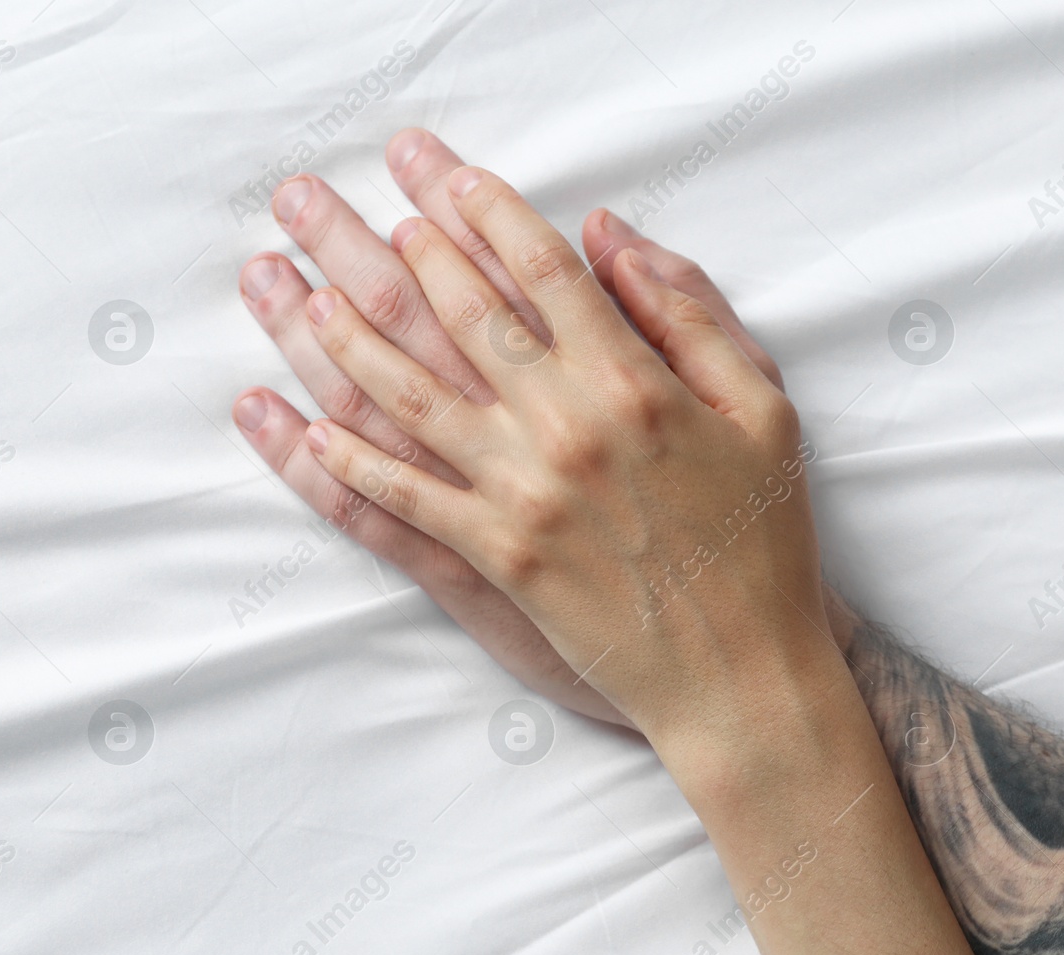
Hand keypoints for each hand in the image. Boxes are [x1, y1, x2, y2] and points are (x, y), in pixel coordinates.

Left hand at [232, 130, 782, 729]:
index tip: (442, 172)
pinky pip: (402, 502)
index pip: (540, 269)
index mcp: (633, 380)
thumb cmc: (764, 539)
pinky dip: (348, 463)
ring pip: (408, 397)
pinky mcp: (495, 559)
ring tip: (300, 291)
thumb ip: (690, 314)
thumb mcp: (764, 409)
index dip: (483, 210)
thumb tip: (610, 236)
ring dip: (343, 339)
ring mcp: (520, 494)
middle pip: (456, 314)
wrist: (744, 672)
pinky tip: (304, 427)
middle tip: (326, 203)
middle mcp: (563, 426)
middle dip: (384, 245)